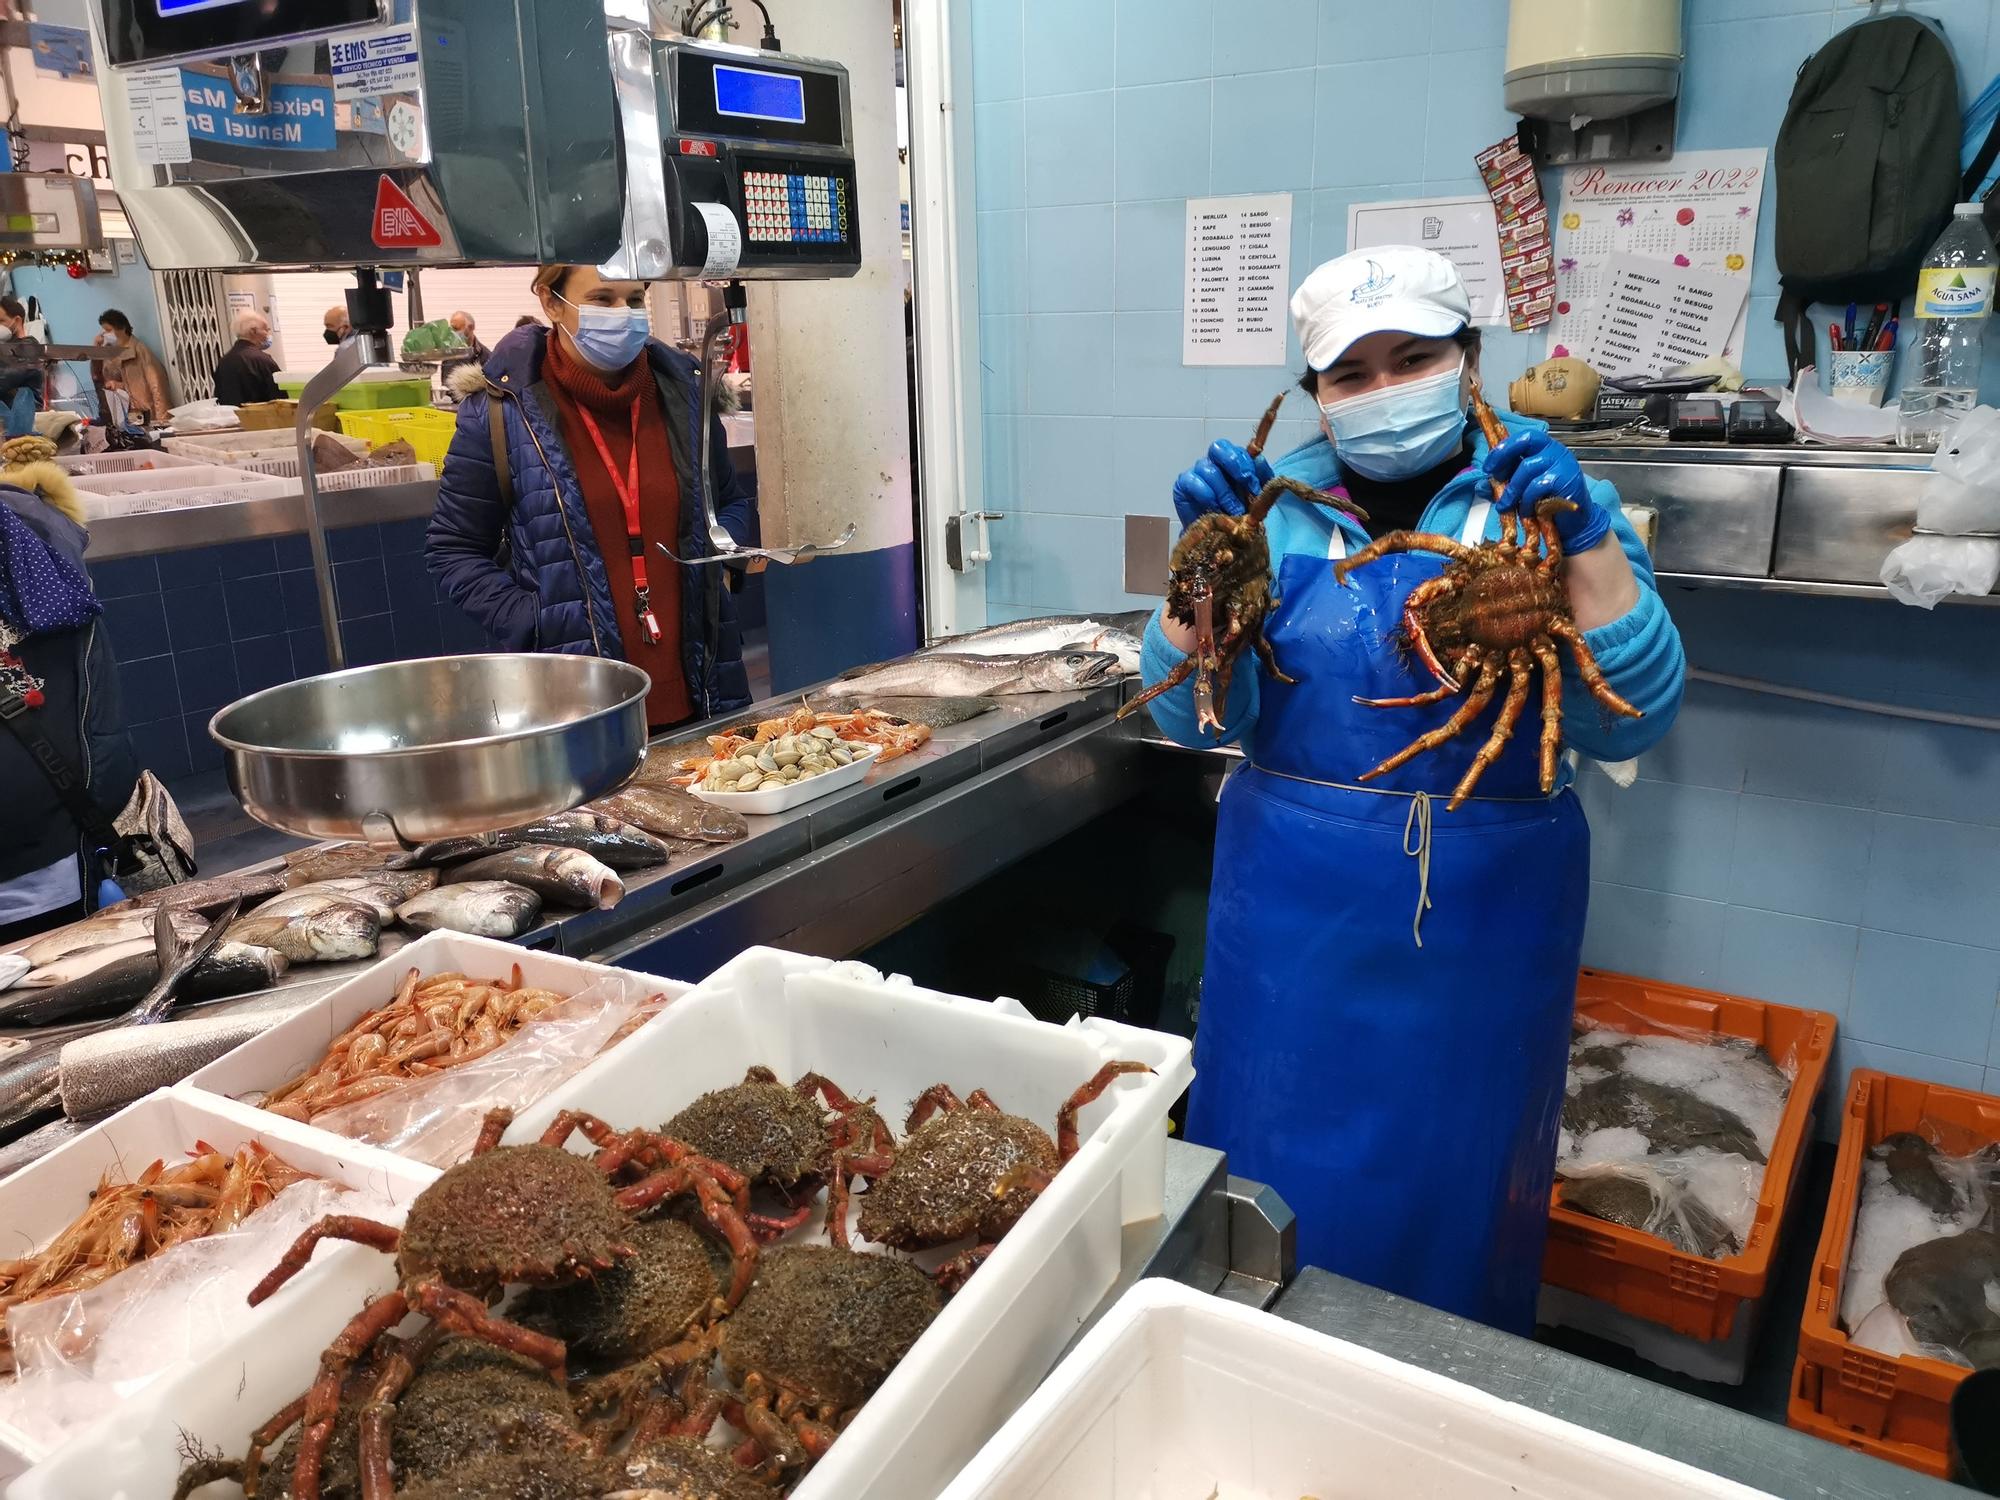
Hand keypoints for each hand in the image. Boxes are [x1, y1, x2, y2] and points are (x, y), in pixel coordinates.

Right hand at [1171, 439, 1272, 528]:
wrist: (1220, 537)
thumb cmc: (1238, 513)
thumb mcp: (1257, 496)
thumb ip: (1261, 477)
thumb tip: (1259, 460)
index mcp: (1232, 460)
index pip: (1236, 449)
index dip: (1245, 464)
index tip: (1254, 486)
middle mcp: (1212, 462)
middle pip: (1218, 449)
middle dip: (1235, 467)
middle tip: (1245, 490)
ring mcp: (1196, 472)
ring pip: (1208, 469)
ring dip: (1224, 492)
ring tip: (1233, 511)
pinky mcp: (1182, 485)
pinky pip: (1192, 482)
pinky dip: (1205, 495)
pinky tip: (1214, 508)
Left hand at [1483, 429, 1610, 553]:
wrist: (1575, 523)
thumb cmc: (1549, 504)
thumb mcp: (1521, 492)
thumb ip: (1502, 486)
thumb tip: (1481, 486)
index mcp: (1544, 449)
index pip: (1522, 437)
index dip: (1502, 448)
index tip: (1488, 466)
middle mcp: (1555, 451)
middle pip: (1526, 440)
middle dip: (1504, 456)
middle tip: (1494, 476)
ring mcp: (1563, 464)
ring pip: (1527, 467)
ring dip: (1512, 489)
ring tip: (1506, 505)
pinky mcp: (1567, 480)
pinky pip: (1538, 486)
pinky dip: (1527, 500)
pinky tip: (1527, 510)